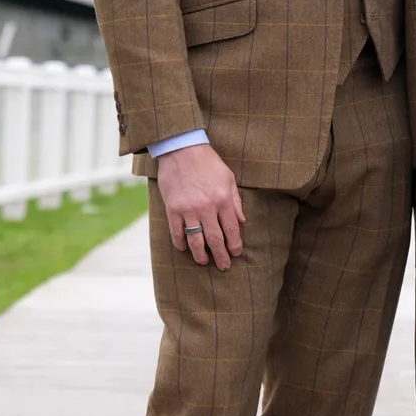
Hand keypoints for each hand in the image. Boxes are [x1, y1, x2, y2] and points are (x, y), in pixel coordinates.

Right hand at [156, 144, 245, 268]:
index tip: (236, 253)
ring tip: (204, 262)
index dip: (235, 244)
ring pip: (196, 240)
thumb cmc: (208, 162)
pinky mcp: (173, 208)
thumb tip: (242, 221)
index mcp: (223, 199)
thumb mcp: (229, 178)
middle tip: (224, 266)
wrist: (182, 149)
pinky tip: (183, 249)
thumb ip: (236, 201)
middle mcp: (207, 207)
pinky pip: (177, 232)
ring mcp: (188, 209)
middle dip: (221, 255)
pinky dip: (180, 243)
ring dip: (200, 254)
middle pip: (215, 239)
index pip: (232, 229)